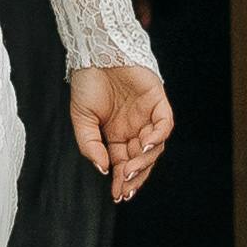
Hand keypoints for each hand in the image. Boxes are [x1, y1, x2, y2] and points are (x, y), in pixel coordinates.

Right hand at [71, 61, 172, 204]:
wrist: (95, 51)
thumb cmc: (87, 81)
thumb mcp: (81, 119)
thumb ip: (90, 145)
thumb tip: (102, 169)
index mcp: (117, 133)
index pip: (123, 162)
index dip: (121, 180)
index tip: (116, 195)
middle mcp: (134, 127)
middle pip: (141, 159)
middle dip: (134, 176)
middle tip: (124, 188)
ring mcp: (147, 115)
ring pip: (154, 146)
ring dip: (143, 160)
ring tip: (128, 170)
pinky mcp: (158, 101)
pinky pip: (164, 124)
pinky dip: (157, 137)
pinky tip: (144, 146)